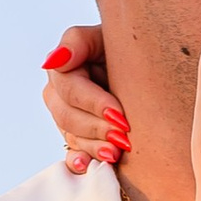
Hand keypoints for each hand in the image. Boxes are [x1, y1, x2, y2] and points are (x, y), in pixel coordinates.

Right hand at [42, 26, 126, 175]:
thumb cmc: (129, 45)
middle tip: (124, 138)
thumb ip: (77, 41)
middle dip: (96, 128)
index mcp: (62, 67)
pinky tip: (86, 165)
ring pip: (72, 137)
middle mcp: (59, 93)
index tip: (120, 116)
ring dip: (93, 147)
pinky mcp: (78, 137)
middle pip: (67, 117)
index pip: (70, 90)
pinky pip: (72, 153)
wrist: (146, 66)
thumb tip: (55, 60)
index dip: (94, 104)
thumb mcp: (107, 34)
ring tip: (116, 154)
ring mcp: (67, 117)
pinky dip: (79, 161)